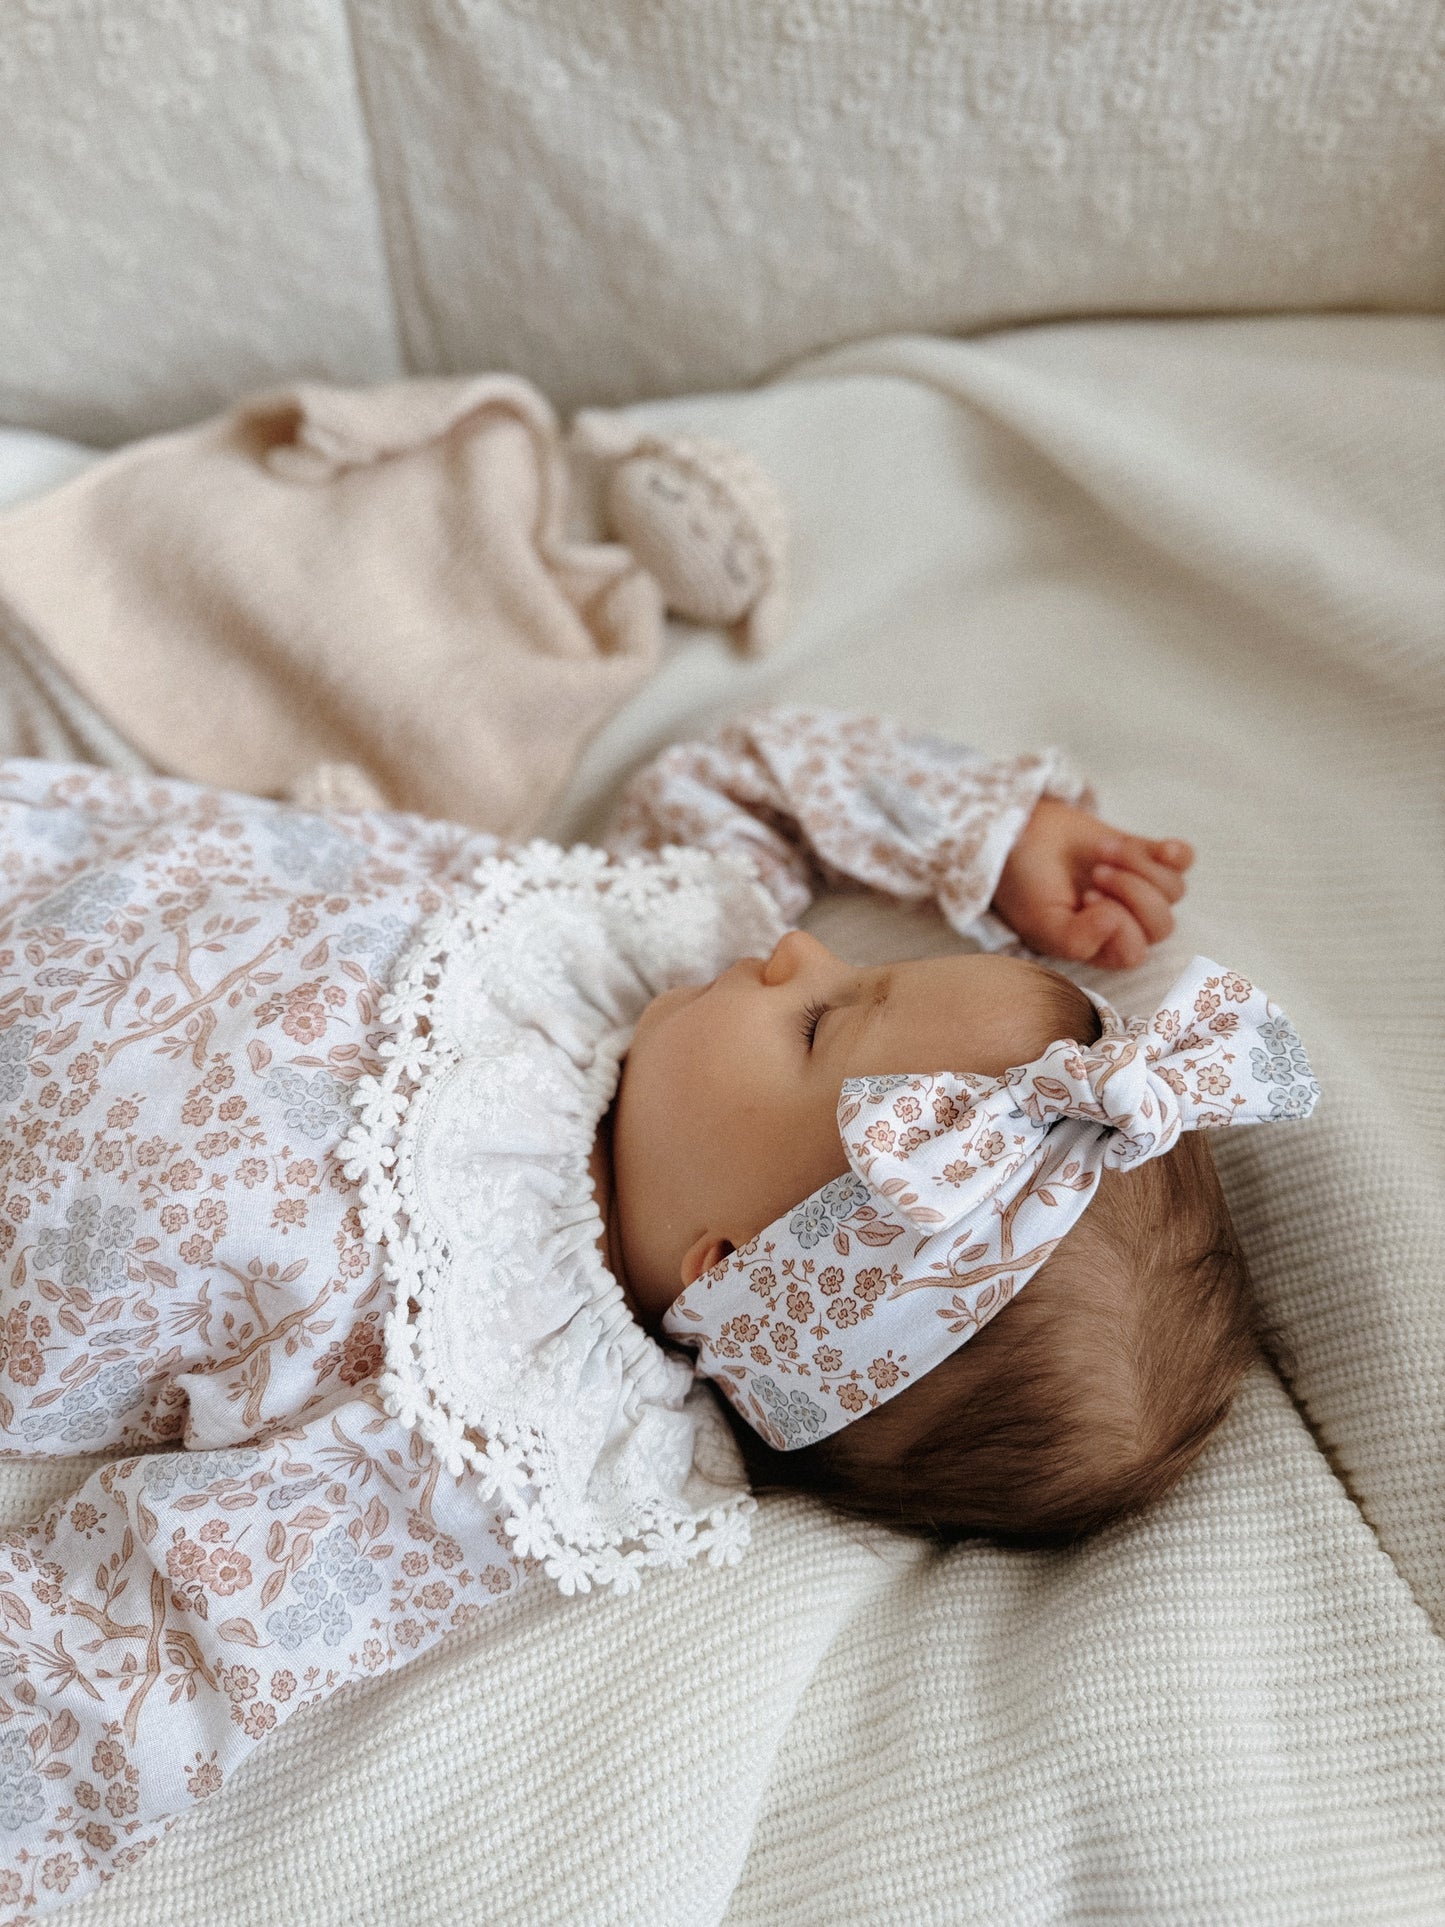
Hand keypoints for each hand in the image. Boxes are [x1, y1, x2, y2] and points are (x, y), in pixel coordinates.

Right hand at [992, 796, 1192, 970]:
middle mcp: (1127, 924)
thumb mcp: (1041, 923)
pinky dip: (1174, 854)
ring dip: (1138, 866)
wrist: (1020, 834)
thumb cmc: (1026, 885)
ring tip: (1103, 852)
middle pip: (1161, 925)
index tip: (1085, 898)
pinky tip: (1158, 848)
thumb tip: (1115, 922)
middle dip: (1131, 893)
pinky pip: (1183, 861)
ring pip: (1173, 891)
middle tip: (1096, 874)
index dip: (1117, 924)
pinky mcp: (1147, 855)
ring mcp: (1140, 889)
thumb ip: (1076, 940)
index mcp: (1102, 949)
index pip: (1134, 951)